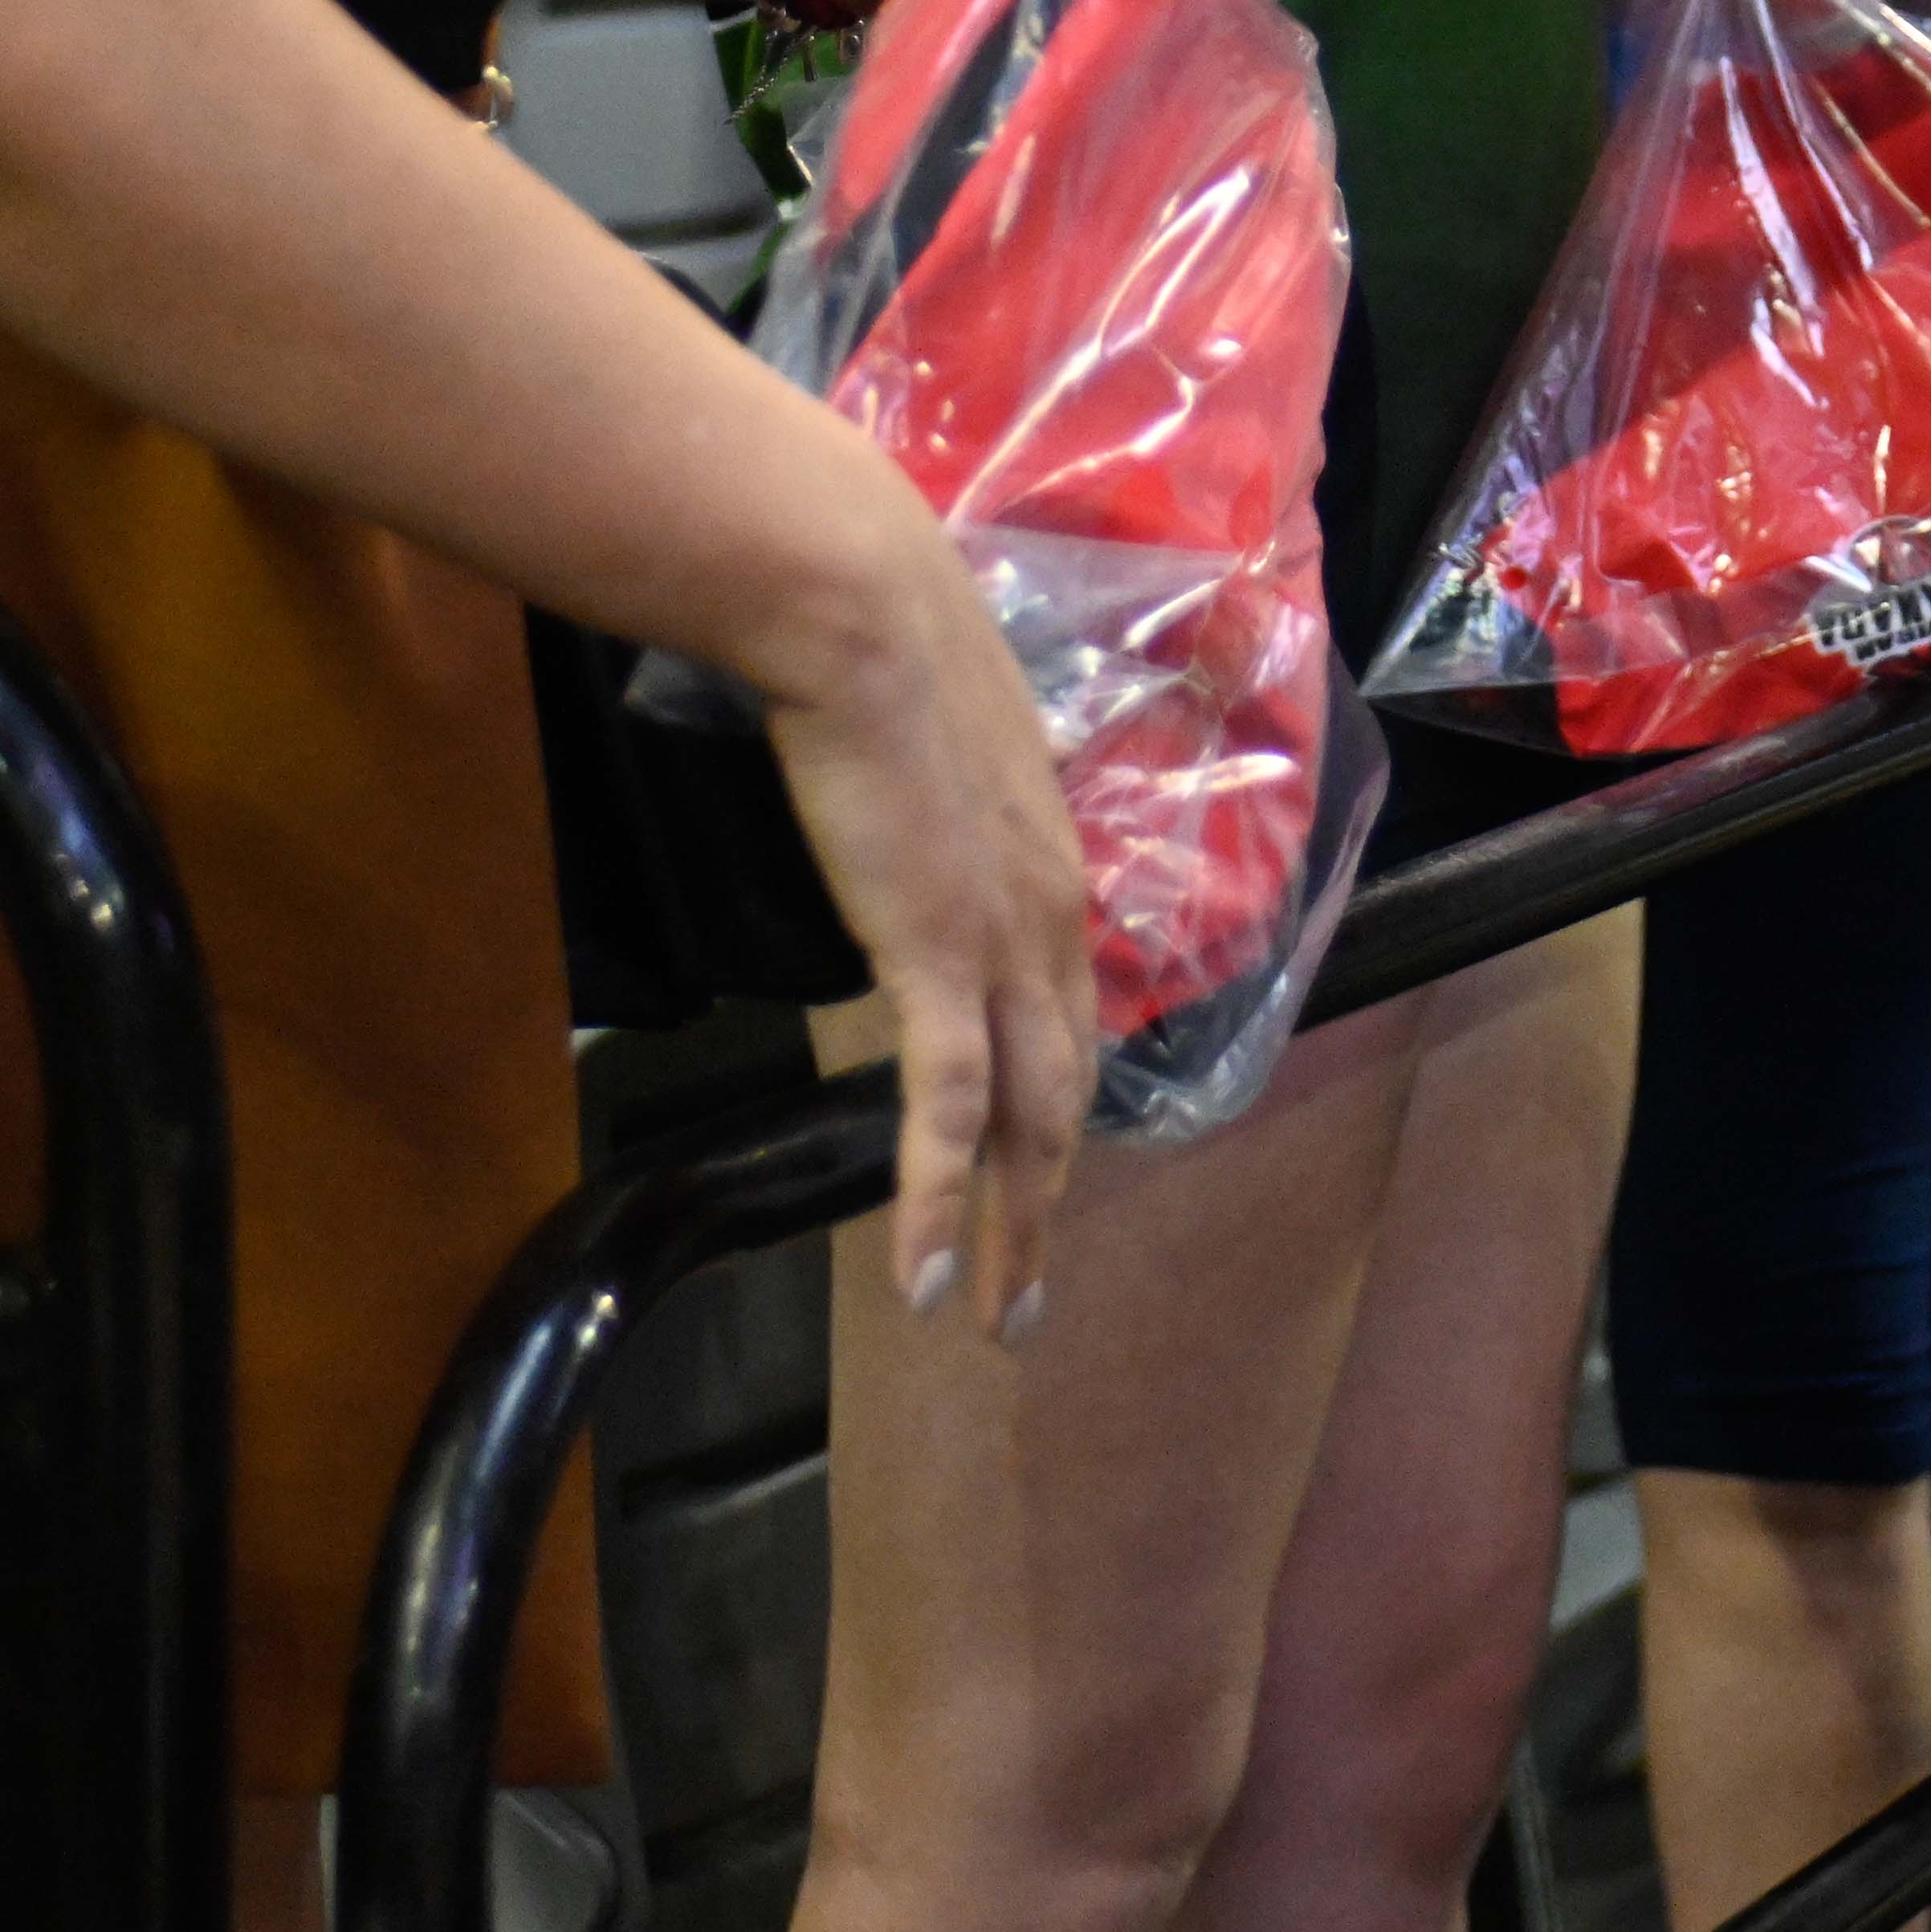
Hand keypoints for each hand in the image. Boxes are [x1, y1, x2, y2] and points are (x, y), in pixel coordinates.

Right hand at [747, 494, 1101, 1340]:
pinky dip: (935, 1203)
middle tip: (1023, 1292)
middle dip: (1043, 1203)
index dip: (1056, 1103)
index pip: (1068, 1016)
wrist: (862, 615)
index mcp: (1052, 870)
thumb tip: (904, 814)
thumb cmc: (881, 655)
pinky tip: (918, 1280)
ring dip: (1008, 1230)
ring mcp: (1005, 945)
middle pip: (1062, 1095)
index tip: (1038, 1170)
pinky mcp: (941, 957)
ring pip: (1025, 1123)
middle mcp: (1052, 919)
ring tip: (990, 1316)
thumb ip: (938, 806)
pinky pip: (944, 1109)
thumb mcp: (937, 750)